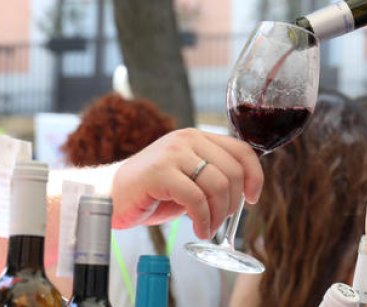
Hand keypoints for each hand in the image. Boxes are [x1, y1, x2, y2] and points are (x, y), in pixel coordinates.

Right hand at [109, 128, 262, 239]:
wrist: (112, 195)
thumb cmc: (153, 191)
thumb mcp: (190, 179)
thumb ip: (214, 177)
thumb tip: (246, 193)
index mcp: (198, 137)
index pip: (241, 150)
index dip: (254, 176)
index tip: (252, 199)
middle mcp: (187, 139)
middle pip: (232, 171)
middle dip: (232, 204)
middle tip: (220, 221)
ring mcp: (173, 153)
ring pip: (217, 185)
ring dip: (217, 215)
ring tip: (207, 227)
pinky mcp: (160, 172)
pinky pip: (196, 199)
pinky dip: (203, 220)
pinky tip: (199, 230)